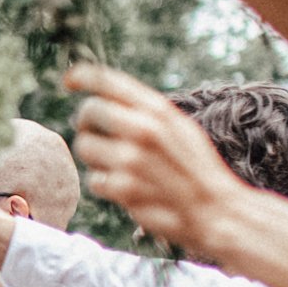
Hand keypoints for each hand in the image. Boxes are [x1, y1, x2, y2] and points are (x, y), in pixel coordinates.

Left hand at [65, 64, 253, 255]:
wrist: (217, 210)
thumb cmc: (197, 169)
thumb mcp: (181, 128)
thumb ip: (148, 112)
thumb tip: (107, 99)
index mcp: (159, 110)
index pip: (108, 81)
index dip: (82, 76)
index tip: (70, 81)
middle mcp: (143, 130)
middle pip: (88, 111)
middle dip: (88, 123)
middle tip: (98, 135)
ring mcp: (131, 159)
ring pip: (85, 146)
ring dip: (95, 157)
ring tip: (120, 166)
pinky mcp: (123, 188)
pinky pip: (94, 179)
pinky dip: (106, 185)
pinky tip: (127, 188)